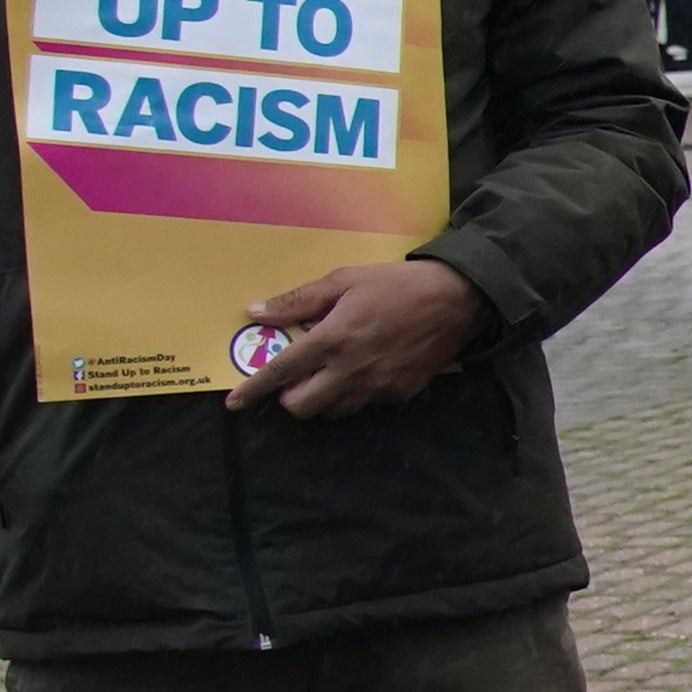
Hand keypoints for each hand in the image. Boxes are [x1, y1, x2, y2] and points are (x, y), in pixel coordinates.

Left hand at [232, 256, 489, 419]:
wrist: (457, 299)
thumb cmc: (396, 284)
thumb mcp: (344, 280)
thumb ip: (298, 300)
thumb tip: (256, 312)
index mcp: (332, 339)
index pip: (280, 372)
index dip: (253, 390)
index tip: (234, 403)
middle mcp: (350, 369)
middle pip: (302, 407)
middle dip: (290, 397)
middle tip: (297, 379)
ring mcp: (377, 385)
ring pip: (333, 412)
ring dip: (323, 398)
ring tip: (330, 376)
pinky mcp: (399, 392)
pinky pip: (366, 403)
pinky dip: (355, 393)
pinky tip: (366, 370)